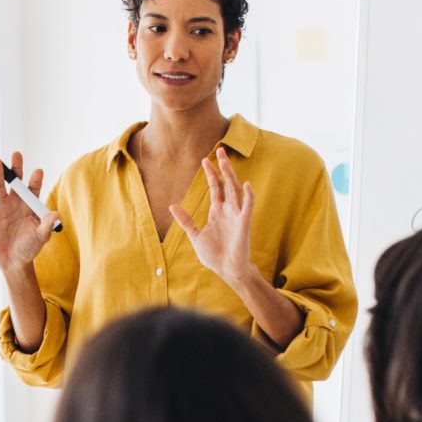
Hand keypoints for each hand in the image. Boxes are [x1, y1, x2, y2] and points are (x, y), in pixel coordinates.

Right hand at [0, 152, 55, 272]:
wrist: (13, 260)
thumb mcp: (40, 237)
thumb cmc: (29, 248)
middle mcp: (17, 202)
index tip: (38, 171)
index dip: (35, 179)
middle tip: (17, 154)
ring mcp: (3, 207)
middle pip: (16, 182)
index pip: (33, 188)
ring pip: (0, 187)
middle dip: (16, 168)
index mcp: (30, 205)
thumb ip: (46, 225)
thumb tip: (56, 214)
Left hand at [170, 147, 261, 291]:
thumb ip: (186, 221)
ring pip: (235, 191)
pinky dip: (248, 196)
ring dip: (232, 176)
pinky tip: (246, 185)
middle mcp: (228, 210)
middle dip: (223, 168)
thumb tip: (173, 206)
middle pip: (226, 184)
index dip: (210, 174)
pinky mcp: (244, 224)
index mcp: (217, 212)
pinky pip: (247, 207)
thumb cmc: (214, 255)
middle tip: (220, 151)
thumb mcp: (195, 236)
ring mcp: (237, 215)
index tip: (205, 160)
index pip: (214, 188)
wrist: (227, 270)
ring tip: (227, 161)